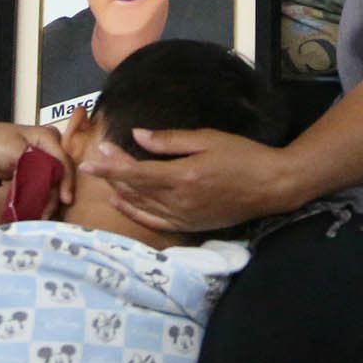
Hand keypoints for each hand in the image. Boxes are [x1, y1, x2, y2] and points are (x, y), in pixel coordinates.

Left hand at [79, 129, 293, 234]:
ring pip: (140, 206)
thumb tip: (137, 136)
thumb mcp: (207, 139)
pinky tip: (120, 202)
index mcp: (181, 176)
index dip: (110, 164)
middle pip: (133, 189)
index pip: (135, 172)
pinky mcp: (189, 226)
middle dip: (110, 173)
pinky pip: (154, 222)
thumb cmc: (242, 155)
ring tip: (103, 175)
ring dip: (118, 190)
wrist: (271, 187)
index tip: (91, 155)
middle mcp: (178, 201)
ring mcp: (183, 217)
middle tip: (93, 158)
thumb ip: (169, 141)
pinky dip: (134, 212)